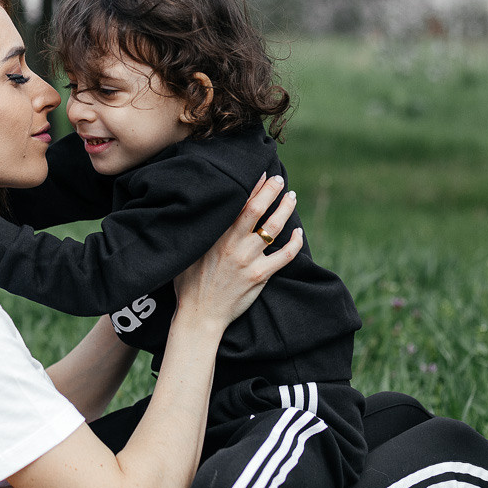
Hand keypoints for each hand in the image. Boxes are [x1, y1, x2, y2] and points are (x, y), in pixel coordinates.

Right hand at [173, 174, 300, 327]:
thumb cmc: (189, 283)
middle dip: (271, 190)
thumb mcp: (189, 252)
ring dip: (285, 209)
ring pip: (274, 228)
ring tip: (291, 197)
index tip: (261, 173)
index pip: (238, 203)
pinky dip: (294, 242)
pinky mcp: (260, 276)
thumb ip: (200, 232)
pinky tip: (298, 232)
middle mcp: (233, 244)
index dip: (252, 186)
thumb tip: (201, 211)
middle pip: (257, 209)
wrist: (199, 315)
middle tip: (279, 179)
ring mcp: (248, 260)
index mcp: (216, 236)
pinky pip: (284, 256)